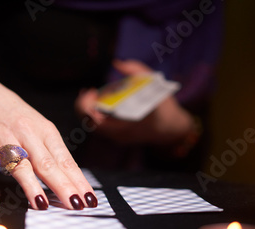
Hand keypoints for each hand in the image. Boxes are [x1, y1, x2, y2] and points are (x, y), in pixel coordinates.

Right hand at [0, 72, 97, 209]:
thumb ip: (52, 154)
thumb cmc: (15, 116)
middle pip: (47, 164)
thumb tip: (72, 181)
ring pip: (19, 163)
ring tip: (40, 203)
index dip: (78, 181)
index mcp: (46, 132)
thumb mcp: (40, 129)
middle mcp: (28, 135)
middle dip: (63, 186)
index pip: (66, 161)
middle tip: (75, 203)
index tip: (89, 198)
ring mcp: (5, 138)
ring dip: (30, 185)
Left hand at [76, 59, 195, 147]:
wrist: (171, 129)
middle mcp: (121, 133)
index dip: (88, 106)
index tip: (92, 91)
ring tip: (93, 95)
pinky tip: (100, 103)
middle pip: (91, 124)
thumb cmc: (163, 106)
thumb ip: (136, 70)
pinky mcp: (118, 139)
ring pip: (94, 127)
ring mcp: (119, 138)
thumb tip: (117, 63)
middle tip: (90, 91)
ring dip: (89, 110)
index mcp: (129, 121)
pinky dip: (96, 115)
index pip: (99, 120)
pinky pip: (101, 129)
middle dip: (84, 106)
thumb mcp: (154, 83)